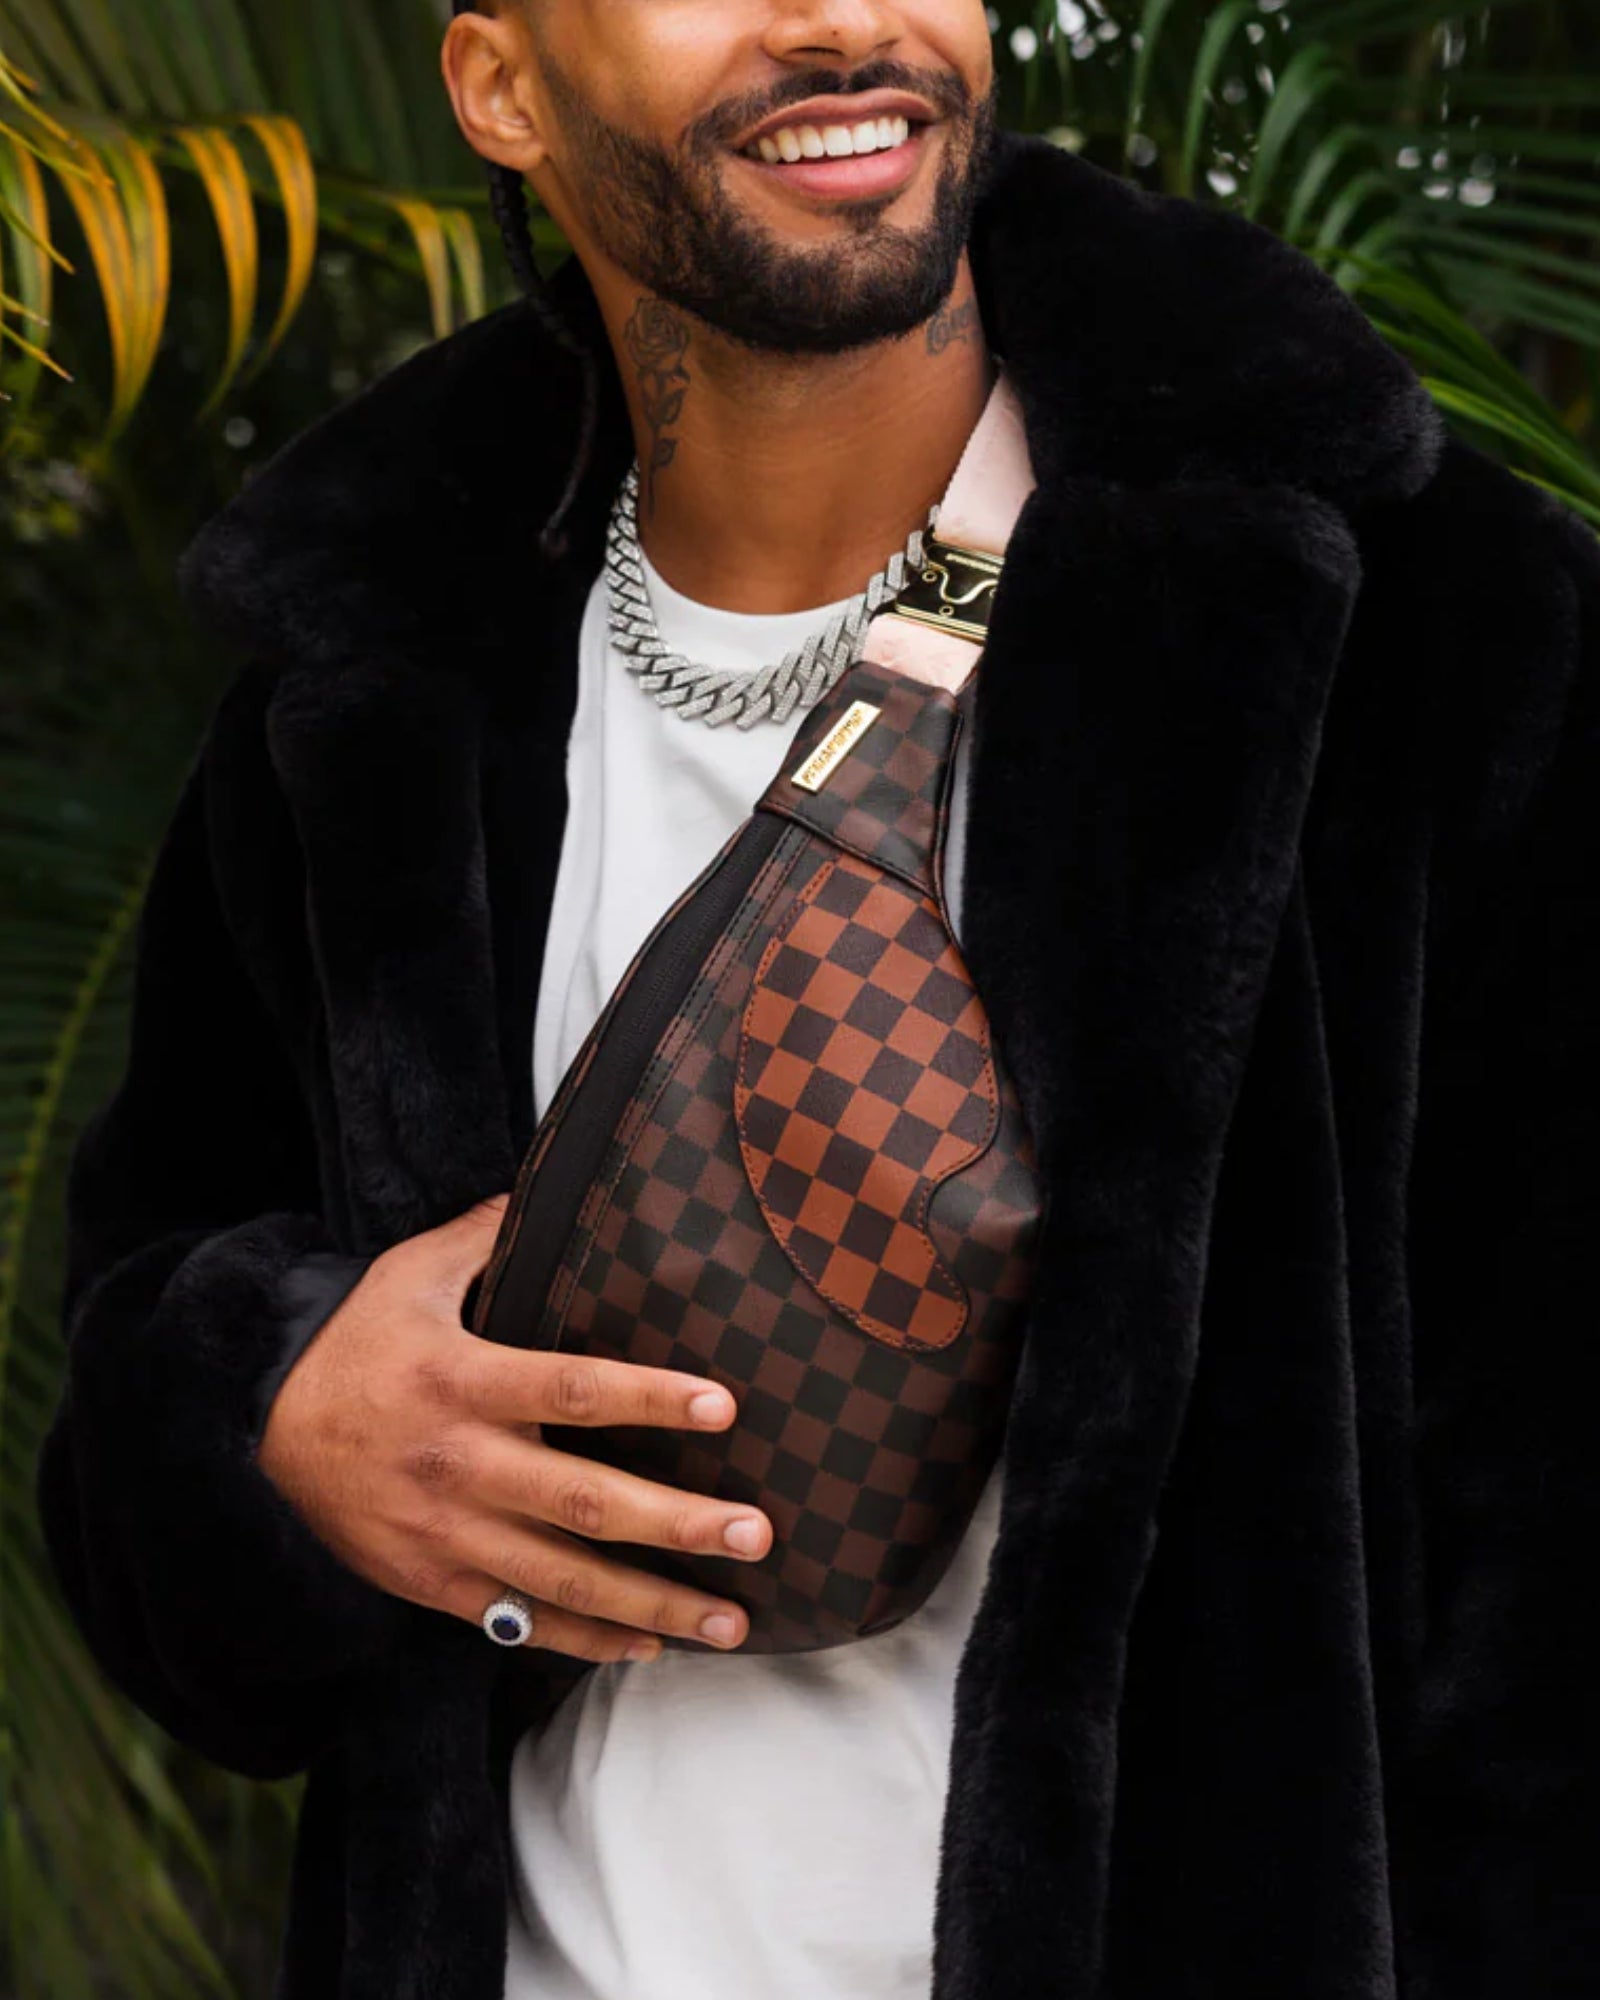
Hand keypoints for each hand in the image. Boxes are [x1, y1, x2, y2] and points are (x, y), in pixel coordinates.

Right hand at [256, 1192, 772, 1663]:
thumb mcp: (411, 1273)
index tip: (723, 1407)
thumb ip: (487, 1234)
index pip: (573, 1390)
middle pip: (585, 1502)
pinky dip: (586, 1640)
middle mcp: (463, 1464)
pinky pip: (520, 1620)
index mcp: (464, 1381)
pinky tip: (650, 1646)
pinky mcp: (434, 1581)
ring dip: (655, 1604)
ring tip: (733, 1619)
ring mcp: (449, 1533)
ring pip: (565, 1581)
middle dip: (679, 1524)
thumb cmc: (354, 1342)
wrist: (257, 1429)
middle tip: (757, 1533)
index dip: (650, 1398)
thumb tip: (550, 1180)